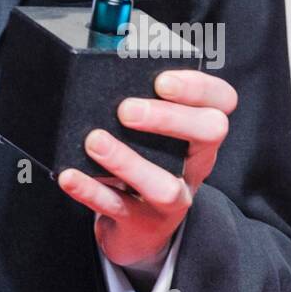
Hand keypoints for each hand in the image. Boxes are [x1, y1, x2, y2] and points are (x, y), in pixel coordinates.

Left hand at [57, 69, 237, 269]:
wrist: (140, 230)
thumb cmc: (145, 163)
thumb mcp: (153, 133)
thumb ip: (139, 101)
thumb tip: (104, 60)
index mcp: (199, 134)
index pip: (221, 102)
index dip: (198, 88)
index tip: (162, 80)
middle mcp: (194, 164)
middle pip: (207, 135)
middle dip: (168, 118)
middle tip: (126, 110)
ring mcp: (172, 199)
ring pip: (164, 186)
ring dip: (128, 162)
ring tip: (94, 141)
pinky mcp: (142, 224)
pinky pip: (118, 208)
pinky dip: (91, 191)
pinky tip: (69, 176)